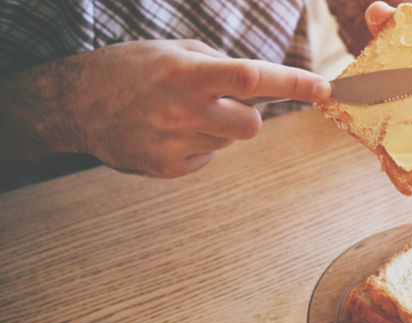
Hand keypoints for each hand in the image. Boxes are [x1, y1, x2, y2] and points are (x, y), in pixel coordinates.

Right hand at [0, 40, 331, 177]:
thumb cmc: (129, 69)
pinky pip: (207, 157)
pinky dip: (198, 144)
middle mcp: (182, 112)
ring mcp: (175, 145)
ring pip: (228, 141)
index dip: (293, 83)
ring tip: (179, 113)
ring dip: (217, 126)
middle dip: (246, 113)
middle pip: (251, 124)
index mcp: (186, 74)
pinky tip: (168, 131)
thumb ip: (220, 66)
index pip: (252, 78)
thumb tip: (261, 84)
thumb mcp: (174, 51)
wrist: (74, 105)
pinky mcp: (168, 168)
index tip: (323, 88)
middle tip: (218, 101)